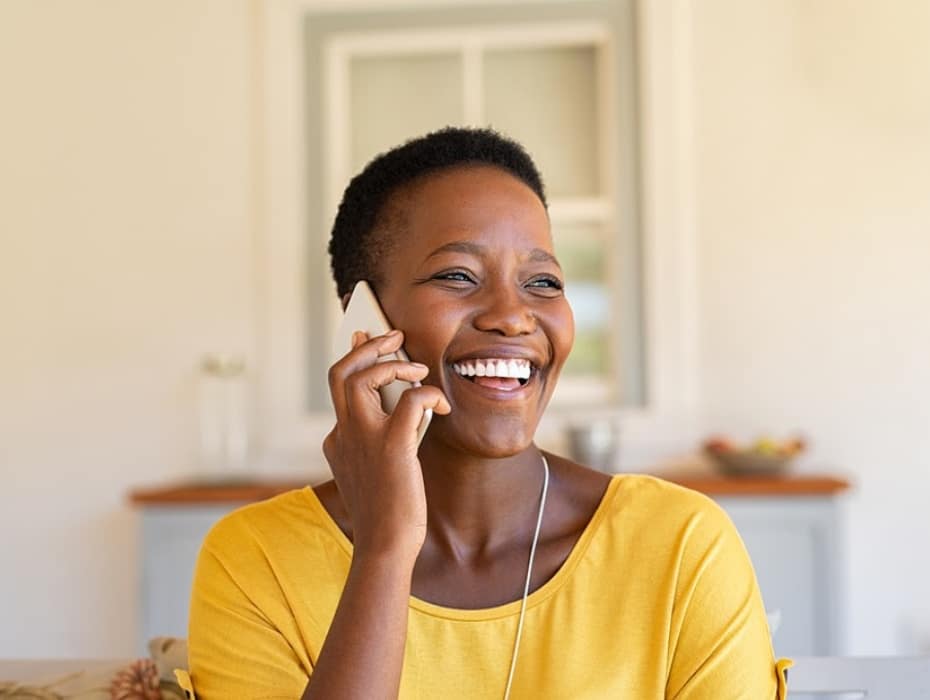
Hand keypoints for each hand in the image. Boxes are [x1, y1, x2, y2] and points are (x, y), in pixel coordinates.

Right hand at [323, 330, 450, 562]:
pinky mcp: (392, 446)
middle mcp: (343, 433)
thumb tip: (404, 407)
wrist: (385, 546)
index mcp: (337, 440)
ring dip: (392, 363)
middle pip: (340, 371)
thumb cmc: (387, 513)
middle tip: (393, 336)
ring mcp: (363, 438)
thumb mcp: (372, 471)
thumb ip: (378, 440)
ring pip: (362, 376)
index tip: (363, 339)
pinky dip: (427, 394)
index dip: (354, 359)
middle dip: (366, 346)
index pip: (338, 387)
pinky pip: (410, 400)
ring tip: (417, 369)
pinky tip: (441, 407)